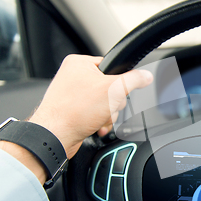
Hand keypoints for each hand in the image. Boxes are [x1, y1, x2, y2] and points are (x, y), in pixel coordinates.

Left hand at [29, 55, 152, 158]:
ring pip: (104, 102)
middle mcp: (73, 76)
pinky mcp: (72, 110)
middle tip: (105, 107)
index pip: (112, 67)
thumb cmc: (73, 111)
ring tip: (98, 119)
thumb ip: (134, 80)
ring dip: (107, 114)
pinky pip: (95, 113)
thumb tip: (145, 76)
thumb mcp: (113, 90)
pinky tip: (95, 126)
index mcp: (79, 63)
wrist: (55, 136)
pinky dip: (99, 121)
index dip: (119, 81)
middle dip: (113, 103)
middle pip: (110, 87)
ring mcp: (72, 94)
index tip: (118, 91)